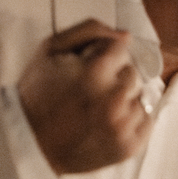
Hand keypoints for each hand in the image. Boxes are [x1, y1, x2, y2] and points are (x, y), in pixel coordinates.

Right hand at [17, 19, 153, 173]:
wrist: (31, 141)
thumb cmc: (38, 92)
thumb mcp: (50, 49)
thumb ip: (90, 31)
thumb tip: (126, 36)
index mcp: (95, 72)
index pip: (121, 49)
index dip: (103, 56)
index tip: (88, 69)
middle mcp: (113, 100)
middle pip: (132, 74)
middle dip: (114, 78)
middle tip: (91, 92)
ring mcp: (122, 126)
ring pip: (140, 98)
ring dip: (123, 100)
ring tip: (97, 110)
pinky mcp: (128, 147)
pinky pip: (146, 121)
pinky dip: (132, 121)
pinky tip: (109, 123)